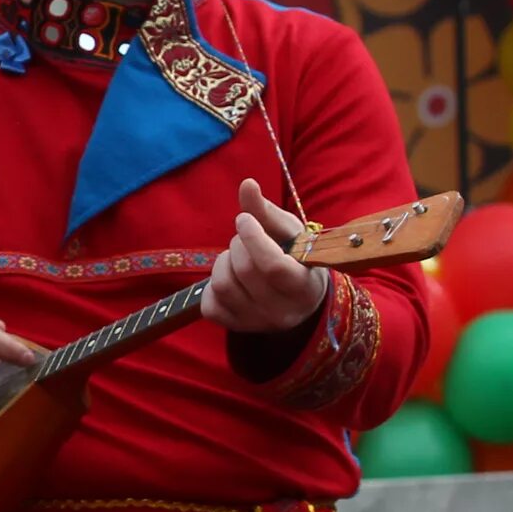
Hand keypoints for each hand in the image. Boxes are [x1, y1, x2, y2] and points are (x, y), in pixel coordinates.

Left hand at [201, 178, 329, 335]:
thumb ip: (266, 211)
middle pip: (244, 270)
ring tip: (237, 257)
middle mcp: (282, 312)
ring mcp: (257, 323)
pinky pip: (208, 304)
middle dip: (238, 243)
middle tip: (245, 237)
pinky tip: (231, 278)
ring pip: (223, 285)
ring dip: (224, 261)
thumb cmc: (294, 258)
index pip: (272, 266)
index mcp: (303, 287)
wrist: (295, 299)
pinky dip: (212, 285)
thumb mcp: (288, 233)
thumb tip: (247, 184)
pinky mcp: (234, 327)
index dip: (253, 238)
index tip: (244, 219)